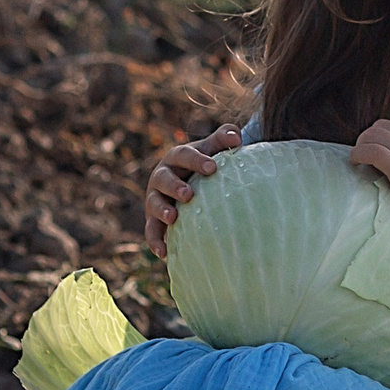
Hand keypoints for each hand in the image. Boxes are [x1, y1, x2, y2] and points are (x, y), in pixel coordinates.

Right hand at [144, 123, 243, 257]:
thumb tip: (237, 137)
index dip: (196, 161)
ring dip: (162, 211)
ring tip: (173, 219)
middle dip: (174, 186)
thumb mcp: (212, 150)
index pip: (183, 156)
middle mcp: (161, 177)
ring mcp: (155, 199)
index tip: (212, 168)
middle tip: (189, 195)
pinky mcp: (154, 220)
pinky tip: (164, 253)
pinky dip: (155, 241)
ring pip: (154, 204)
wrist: (190, 183)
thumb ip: (223, 139)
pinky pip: (151, 231)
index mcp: (176, 158)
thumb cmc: (205, 165)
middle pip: (163, 179)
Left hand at [348, 119, 389, 241]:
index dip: (383, 139)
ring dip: (360, 145)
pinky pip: (372, 152)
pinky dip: (358, 155)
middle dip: (367, 138)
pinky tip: (355, 163)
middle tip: (361, 154)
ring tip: (356, 160)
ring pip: (373, 135)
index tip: (376, 152)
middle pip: (381, 126)